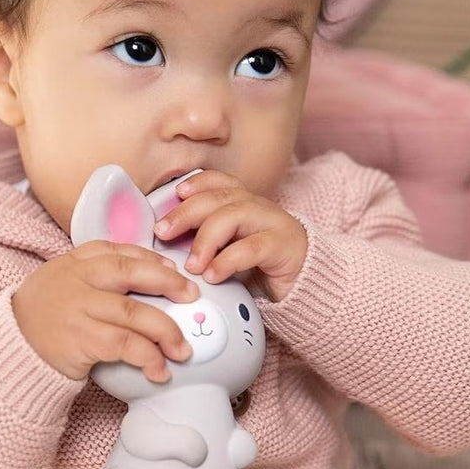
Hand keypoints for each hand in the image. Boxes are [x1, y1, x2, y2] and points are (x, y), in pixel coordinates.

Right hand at [12, 242, 198, 382]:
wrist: (10, 349)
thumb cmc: (45, 315)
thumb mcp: (66, 281)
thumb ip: (100, 273)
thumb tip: (156, 275)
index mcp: (77, 260)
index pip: (122, 251)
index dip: (153, 261)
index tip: (175, 272)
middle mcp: (79, 279)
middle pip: (132, 273)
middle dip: (169, 284)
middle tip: (192, 297)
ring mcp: (79, 308)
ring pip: (135, 313)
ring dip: (167, 331)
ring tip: (183, 349)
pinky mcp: (81, 339)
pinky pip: (125, 345)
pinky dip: (148, 357)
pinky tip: (159, 370)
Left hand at [152, 171, 307, 302]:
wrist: (306, 287)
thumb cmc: (261, 270)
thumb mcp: (228, 252)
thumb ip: (203, 243)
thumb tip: (165, 244)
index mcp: (244, 203)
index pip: (219, 182)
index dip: (197, 182)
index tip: (177, 193)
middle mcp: (258, 207)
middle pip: (219, 198)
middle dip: (187, 213)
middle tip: (163, 233)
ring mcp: (273, 224)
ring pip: (234, 216)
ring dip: (206, 239)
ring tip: (192, 265)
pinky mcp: (284, 246)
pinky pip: (252, 248)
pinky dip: (227, 261)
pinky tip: (213, 275)